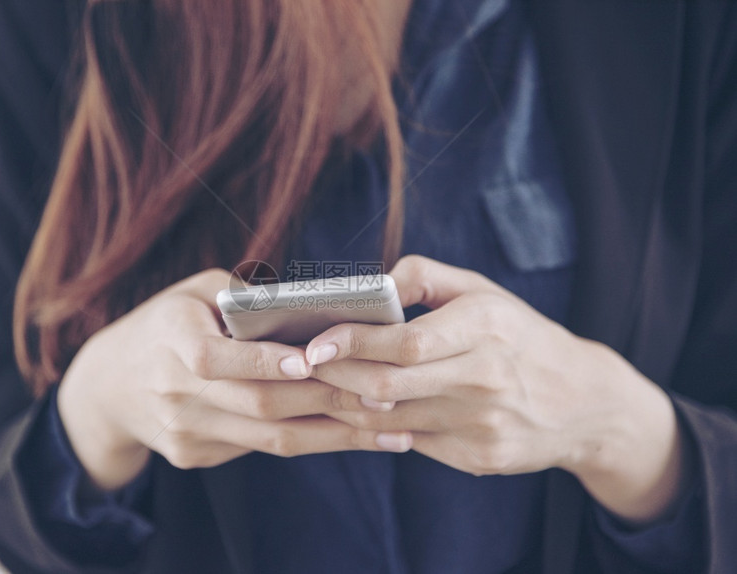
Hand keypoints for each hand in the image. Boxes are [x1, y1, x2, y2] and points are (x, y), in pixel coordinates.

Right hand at [57, 269, 394, 490]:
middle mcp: (176, 395)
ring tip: (393, 432)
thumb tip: (310, 306)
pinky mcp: (196, 456)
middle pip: (260, 406)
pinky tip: (353, 434)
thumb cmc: (163, 324)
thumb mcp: (190, 293)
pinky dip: (310, 439)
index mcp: (171, 343)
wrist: (107, 387)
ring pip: (271, 440)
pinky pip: (261, 448)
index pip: (219, 360)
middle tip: (388, 397)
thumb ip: (242, 298)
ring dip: (337, 436)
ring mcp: (186, 433)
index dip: (266, 363)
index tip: (314, 362)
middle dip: (330, 403)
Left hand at [306, 255, 690, 524]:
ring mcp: (483, 424)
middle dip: (335, 376)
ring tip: (319, 386)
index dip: (353, 343)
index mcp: (487, 328)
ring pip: (392, 420)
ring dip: (346, 404)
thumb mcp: (485, 292)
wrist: (585, 402)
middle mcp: (486, 378)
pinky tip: (357, 411)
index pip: (406, 341)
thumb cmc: (520, 336)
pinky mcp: (480, 457)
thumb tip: (374, 284)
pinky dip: (376, 428)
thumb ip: (426, 276)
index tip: (314, 342)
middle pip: (389, 385)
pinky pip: (410, 443)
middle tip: (301, 366)